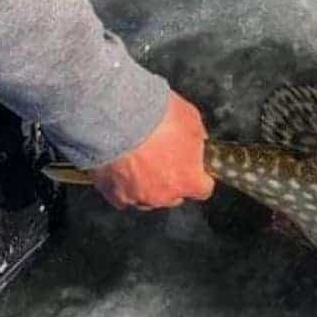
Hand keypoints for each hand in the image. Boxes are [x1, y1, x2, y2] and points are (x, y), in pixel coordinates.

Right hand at [91, 90, 214, 209]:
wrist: (118, 119)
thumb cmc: (156, 119)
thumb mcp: (190, 118)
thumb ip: (197, 135)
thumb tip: (199, 138)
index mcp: (188, 179)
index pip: (203, 189)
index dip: (199, 178)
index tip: (195, 169)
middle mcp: (164, 195)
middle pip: (174, 196)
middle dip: (172, 180)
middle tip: (165, 158)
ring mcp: (137, 197)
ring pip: (147, 198)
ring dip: (147, 184)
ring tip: (140, 161)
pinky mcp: (113, 193)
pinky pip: (122, 195)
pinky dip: (123, 185)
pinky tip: (121, 169)